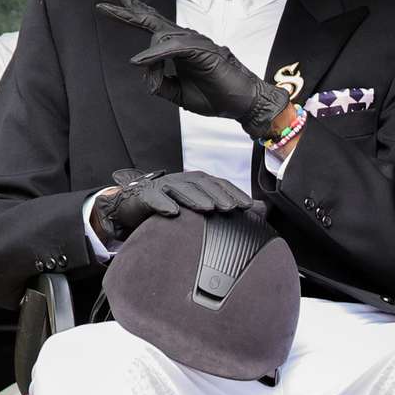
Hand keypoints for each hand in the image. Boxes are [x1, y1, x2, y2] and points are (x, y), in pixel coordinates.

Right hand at [92, 168, 253, 243]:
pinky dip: (163, 203)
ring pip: (181, 189)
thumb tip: (262, 209)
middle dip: (218, 195)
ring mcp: (163, 186)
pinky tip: (173, 213)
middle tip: (231, 209)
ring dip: (196, 199)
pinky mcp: (144, 195)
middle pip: (202, 184)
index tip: (248, 207)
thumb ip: (229, 206)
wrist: (133, 206)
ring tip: (208, 210)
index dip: (234, 193)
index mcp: (197, 182)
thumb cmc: (171, 207)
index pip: (219, 184)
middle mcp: (182, 180)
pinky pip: (154, 198)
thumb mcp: (200, 208)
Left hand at [97, 0, 289, 137]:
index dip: (129, 14)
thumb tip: (142, 70)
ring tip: (151, 76)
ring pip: (160, 40)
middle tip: (104, 3)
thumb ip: (158, 83)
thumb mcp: (177, 94)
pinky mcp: (203, 50)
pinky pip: (173, 48)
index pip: (151, 27)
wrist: (242, 104)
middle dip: (127, 10)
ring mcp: (195, 42)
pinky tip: (141, 63)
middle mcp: (185, 39)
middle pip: (152, 20)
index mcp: (179, 48)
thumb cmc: (215, 96)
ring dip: (149, 59)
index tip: (107, 6)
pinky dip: (155, 55)